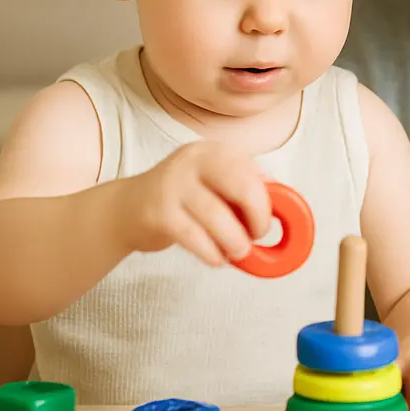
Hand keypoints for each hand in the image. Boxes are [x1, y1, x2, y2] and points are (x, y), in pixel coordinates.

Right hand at [116, 141, 270, 266]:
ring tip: (236, 252)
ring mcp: (173, 184)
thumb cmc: (182, 198)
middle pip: (242, 186)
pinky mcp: (158, 213)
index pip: (253, 173)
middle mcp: (194, 161)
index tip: (265, 224)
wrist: (125, 209)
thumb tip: (284, 205)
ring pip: (218, 217)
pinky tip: (215, 258)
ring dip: (234, 242)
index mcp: (215, 152)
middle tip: (254, 237)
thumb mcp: (214, 184)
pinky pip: (195, 237)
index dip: (266, 204)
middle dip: (257, 219)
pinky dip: (211, 253)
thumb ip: (246, 188)